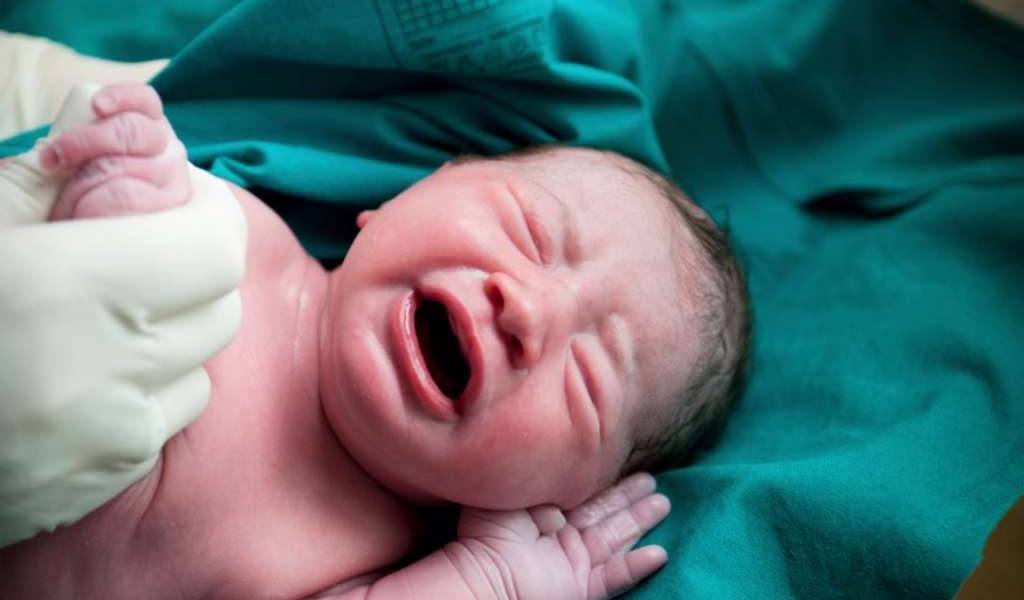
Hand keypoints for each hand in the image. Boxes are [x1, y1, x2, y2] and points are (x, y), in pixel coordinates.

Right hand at [0, 84, 246, 546]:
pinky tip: (76, 380)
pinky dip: (141, 393)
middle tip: (140, 252)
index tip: (181, 197)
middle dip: (192, 272)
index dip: (208, 213)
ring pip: (199, 368)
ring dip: (169, 336)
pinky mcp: (102, 482)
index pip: (216, 248)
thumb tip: (128, 114)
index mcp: (66, 287)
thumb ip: (56, 170)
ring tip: (97, 322)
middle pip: (219, 307)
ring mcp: (109, 437)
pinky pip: (163, 422)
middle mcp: (105, 369)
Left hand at [445, 473, 670, 599]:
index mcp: (546, 512)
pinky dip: (636, 566)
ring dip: (640, 522)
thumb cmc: (489, 530)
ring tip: (664, 504)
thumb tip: (567, 472)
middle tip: (654, 482)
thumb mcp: (513, 490)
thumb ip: (540, 477)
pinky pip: (614, 578)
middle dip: (630, 497)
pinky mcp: (580, 587)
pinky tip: (659, 554)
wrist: (484, 574)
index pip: (582, 494)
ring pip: (615, 539)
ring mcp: (573, 562)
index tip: (624, 459)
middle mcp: (563, 536)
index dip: (604, 480)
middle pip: (605, 513)